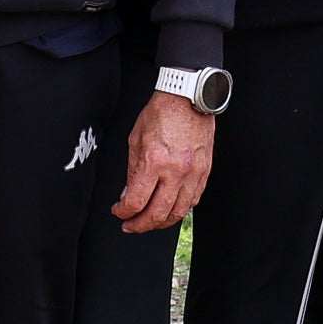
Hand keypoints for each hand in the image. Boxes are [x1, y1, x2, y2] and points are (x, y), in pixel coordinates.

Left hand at [113, 91, 214, 232]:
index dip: (123, 212)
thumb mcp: (135, 140)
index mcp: (154, 161)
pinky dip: (179, 210)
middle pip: (157, 214)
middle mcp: (176, 171)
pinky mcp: (204, 172)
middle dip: (140, 225)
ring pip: (178, 213)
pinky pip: (193, 201)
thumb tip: (129, 194)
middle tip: (130, 225)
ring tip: (149, 222)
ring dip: (161, 223)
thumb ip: (132, 171)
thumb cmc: (161, 113)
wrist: (188, 98)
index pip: (136, 201)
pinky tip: (169, 210)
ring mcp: (193, 173)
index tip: (118, 212)